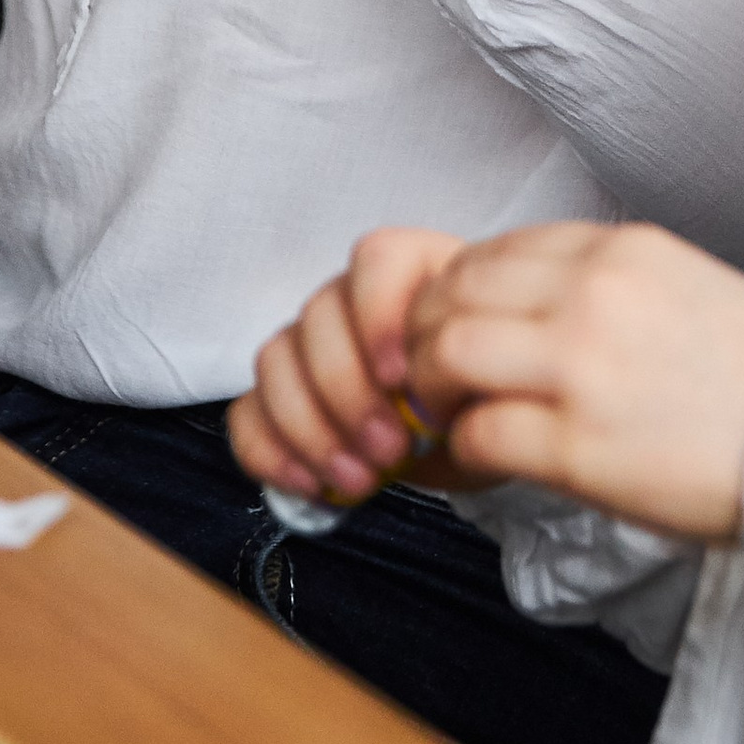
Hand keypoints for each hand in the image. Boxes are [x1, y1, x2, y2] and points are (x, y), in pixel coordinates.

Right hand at [229, 228, 469, 506]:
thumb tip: (435, 393)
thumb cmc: (486, 394)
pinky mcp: (282, 397)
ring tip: (361, 479)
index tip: (401, 379)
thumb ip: (470, 368)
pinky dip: (270, 451)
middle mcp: (352, 298)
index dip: (378, 316)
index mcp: (414, 272)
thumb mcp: (496, 378)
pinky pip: (248, 410)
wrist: (475, 432)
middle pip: (317, 316)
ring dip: (312, 428)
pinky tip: (312, 484)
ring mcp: (310, 345)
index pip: (375, 260)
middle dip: (347, 393)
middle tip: (390, 450)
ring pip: (275, 360)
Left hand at [402, 221, 743, 539]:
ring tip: (454, 422)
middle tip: (433, 383)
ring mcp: (582, 365)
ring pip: (445, 352)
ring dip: (431, 392)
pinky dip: (461, 452)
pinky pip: (478, 433)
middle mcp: (592, 291)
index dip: (453, 297)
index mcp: (618, 250)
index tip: (453, 335)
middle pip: (451, 292)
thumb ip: (597, 287)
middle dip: (420, 339)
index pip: (490, 251)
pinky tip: (483, 465)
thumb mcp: (677, 286)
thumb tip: (521, 313)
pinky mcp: (580, 443)